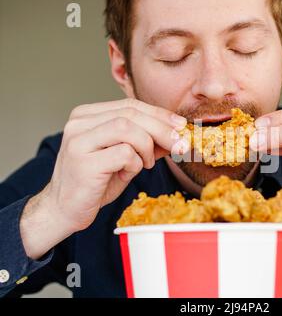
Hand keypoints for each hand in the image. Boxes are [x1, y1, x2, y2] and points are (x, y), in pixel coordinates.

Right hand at [21, 99, 189, 259]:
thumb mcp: (124, 157)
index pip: (130, 105)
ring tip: (146, 164)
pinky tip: (128, 173)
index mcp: (87, 115)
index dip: (159, 114)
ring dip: (147, 146)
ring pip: (127, 128)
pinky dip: (135, 163)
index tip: (181, 125)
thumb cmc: (96, 182)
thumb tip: (177, 134)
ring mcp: (78, 141)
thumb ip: (146, 143)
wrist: (65, 210)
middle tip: (181, 145)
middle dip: (162, 129)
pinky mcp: (83, 162)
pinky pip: (124, 153)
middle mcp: (79, 123)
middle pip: (131, 114)